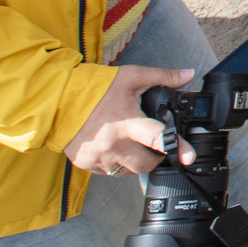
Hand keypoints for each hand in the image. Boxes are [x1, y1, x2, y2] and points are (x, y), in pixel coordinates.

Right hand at [62, 65, 195, 175]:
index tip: (188, 157)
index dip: (176, 148)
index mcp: (128, 123)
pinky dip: (115, 162)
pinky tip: (112, 146)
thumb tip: (187, 74)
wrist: (59, 100)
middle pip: (146, 164)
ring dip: (135, 161)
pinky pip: (109, 172)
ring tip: (130, 143)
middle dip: (155, 157)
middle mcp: (114, 145)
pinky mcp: (87, 164)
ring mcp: (100, 158)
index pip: (157, 138)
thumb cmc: (96, 89)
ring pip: (128, 171)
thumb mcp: (131, 77)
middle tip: (154, 145)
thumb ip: (162, 77)